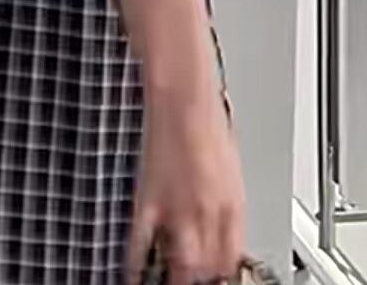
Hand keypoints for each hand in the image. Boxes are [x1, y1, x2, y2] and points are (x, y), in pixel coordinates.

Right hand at [126, 89, 245, 284]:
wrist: (184, 99)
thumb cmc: (208, 123)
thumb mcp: (230, 171)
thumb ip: (224, 207)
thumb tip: (220, 230)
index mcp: (233, 208)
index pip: (230, 261)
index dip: (221, 276)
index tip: (213, 279)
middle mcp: (209, 216)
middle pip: (207, 269)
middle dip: (199, 280)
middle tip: (190, 280)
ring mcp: (178, 211)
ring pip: (180, 265)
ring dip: (175, 277)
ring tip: (167, 280)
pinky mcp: (150, 201)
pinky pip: (141, 241)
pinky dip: (135, 263)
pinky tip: (132, 273)